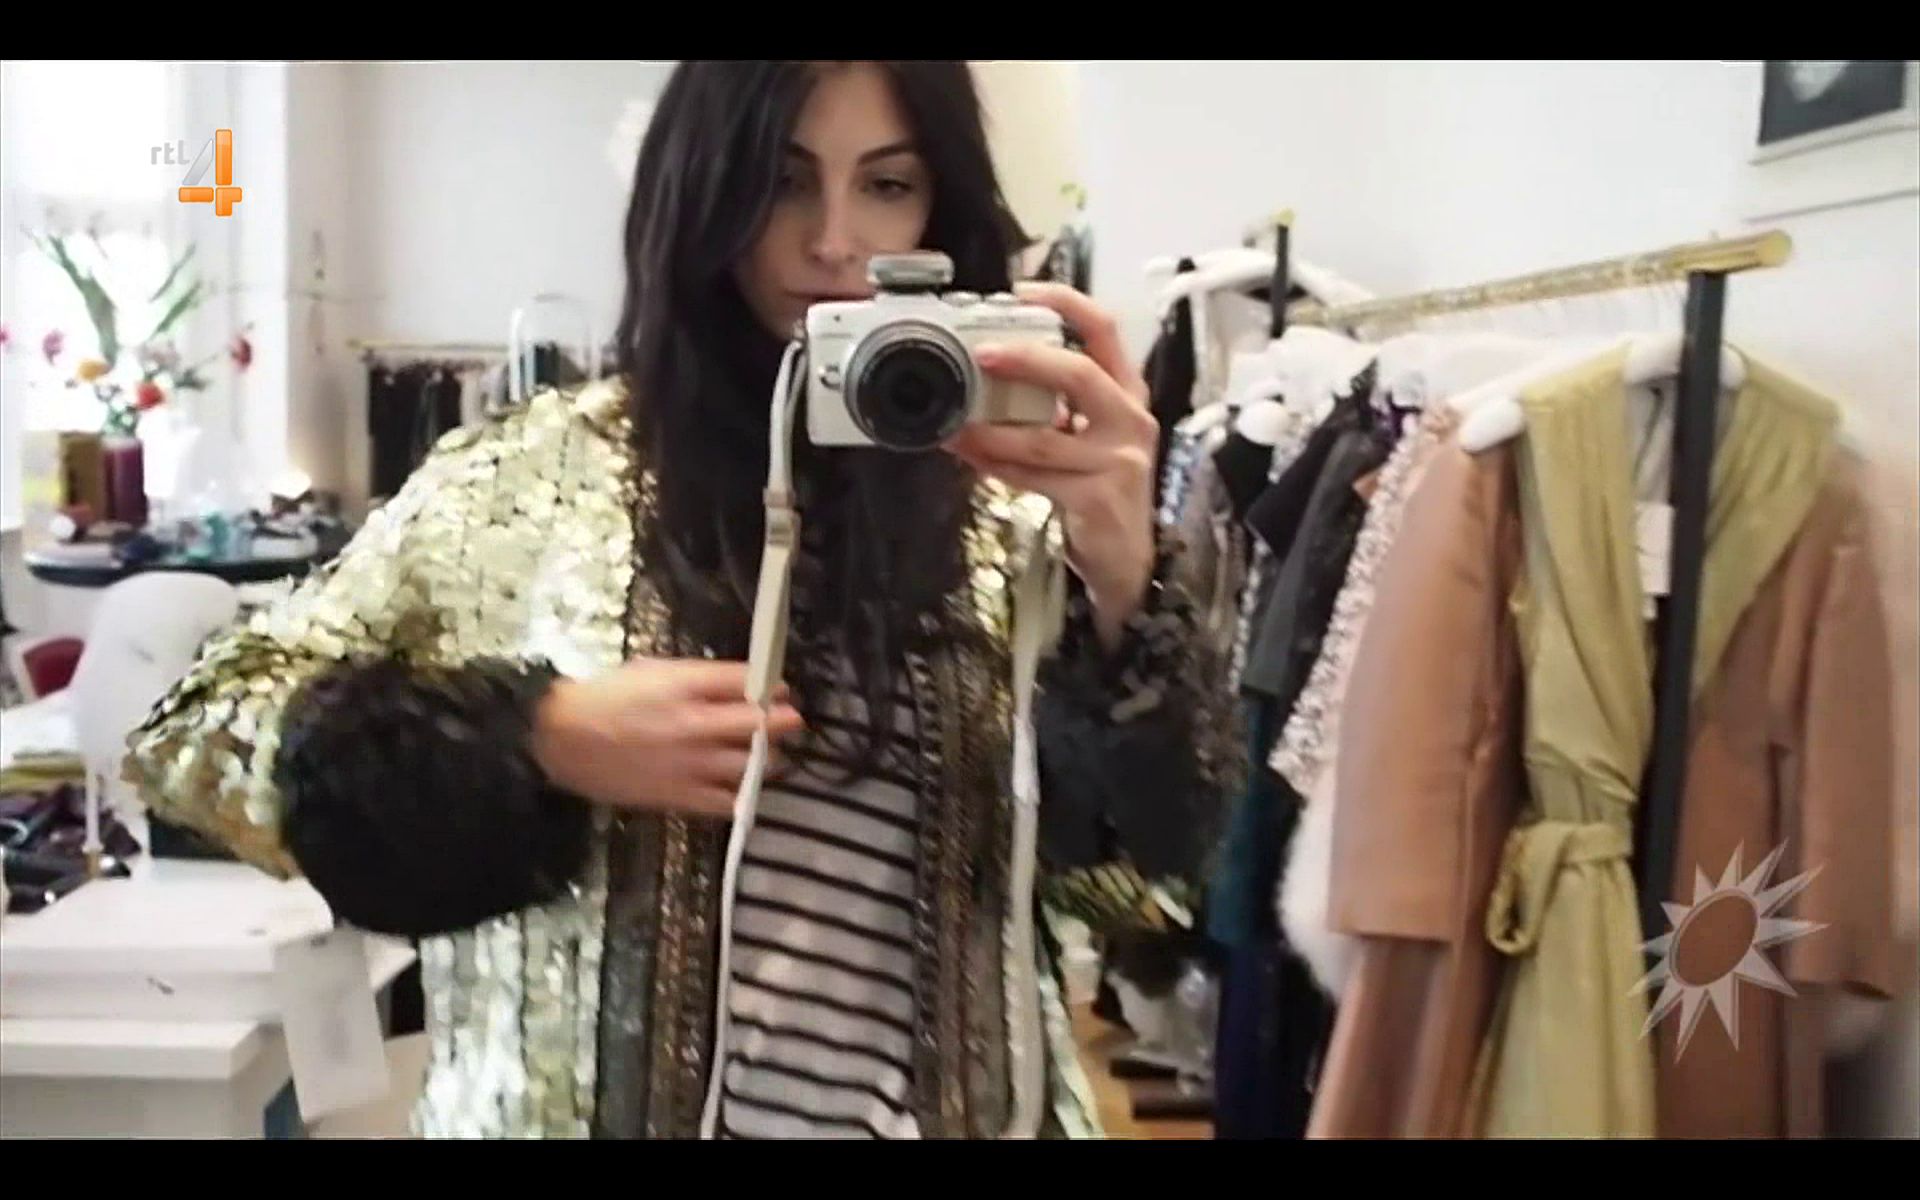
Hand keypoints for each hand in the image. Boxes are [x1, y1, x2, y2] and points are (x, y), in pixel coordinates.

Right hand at [529, 659, 804, 818]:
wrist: (562, 739)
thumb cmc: (606, 697)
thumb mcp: (652, 670)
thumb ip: (696, 678)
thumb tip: (736, 684)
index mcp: (685, 687)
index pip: (747, 682)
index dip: (773, 685)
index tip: (782, 690)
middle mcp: (695, 725)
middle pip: (759, 724)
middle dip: (784, 721)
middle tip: (792, 720)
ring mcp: (690, 764)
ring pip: (751, 766)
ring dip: (768, 760)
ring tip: (770, 755)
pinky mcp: (680, 796)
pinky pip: (726, 802)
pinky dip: (742, 796)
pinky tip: (745, 789)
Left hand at [946, 281, 1157, 650]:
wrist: (1127, 558)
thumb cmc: (1099, 485)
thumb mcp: (1089, 435)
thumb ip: (1055, 404)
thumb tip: (987, 375)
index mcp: (1126, 392)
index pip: (1104, 330)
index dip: (1066, 303)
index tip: (1021, 291)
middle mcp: (1129, 419)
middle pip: (1078, 374)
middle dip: (1025, 359)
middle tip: (979, 355)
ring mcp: (1118, 461)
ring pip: (1043, 437)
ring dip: (990, 429)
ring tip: (954, 424)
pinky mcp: (1097, 498)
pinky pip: (1034, 477)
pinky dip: (995, 465)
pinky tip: (970, 457)